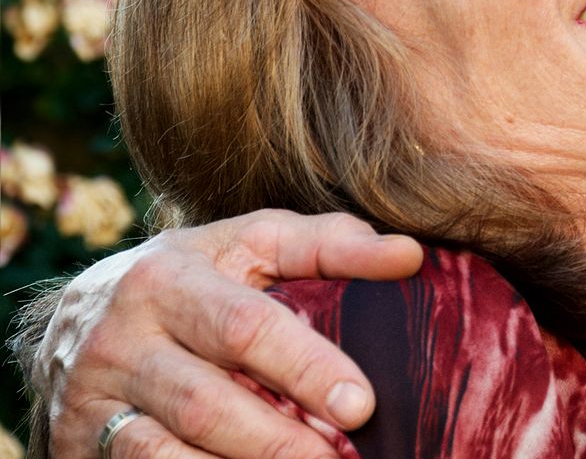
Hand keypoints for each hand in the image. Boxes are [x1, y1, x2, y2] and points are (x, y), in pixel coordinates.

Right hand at [29, 210, 422, 457]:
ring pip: (171, 450)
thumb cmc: (196, 277)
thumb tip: (411, 255)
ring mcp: (95, 396)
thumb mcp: (252, 244)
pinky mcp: (80, 441)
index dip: (308, 367)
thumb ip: (329, 244)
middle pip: (208, 400)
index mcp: (169, 277)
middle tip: (343, 456)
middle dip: (279, 438)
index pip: (246, 327)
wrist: (79, 321)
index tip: (362, 405)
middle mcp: (122, 337)